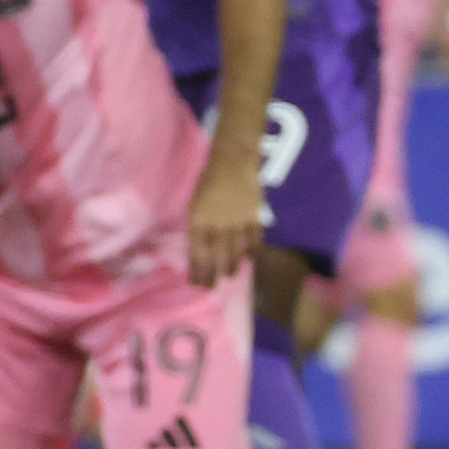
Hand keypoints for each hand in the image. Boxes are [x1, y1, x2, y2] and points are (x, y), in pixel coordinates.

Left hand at [184, 146, 265, 286]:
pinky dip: (252, 250)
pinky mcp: (254, 217)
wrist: (233, 162)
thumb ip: (197, 225)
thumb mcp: (194, 203)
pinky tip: (249, 257)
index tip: (196, 284)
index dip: (197, 271)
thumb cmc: (208, 179)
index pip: (197, 253)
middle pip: (217, 257)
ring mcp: (237, 223)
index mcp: (199, 221)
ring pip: (236, 252)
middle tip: (213, 287)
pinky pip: (254, 240)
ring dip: (232, 266)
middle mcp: (218, 225)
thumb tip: (201, 246)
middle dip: (214, 275)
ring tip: (231, 274)